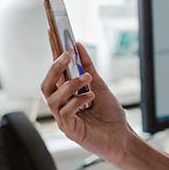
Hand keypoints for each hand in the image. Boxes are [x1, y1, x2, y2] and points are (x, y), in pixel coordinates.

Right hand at [40, 39, 131, 164]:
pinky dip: (77, 101)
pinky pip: (66, 113)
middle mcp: (62, 105)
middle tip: (67, 56)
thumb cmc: (110, 115)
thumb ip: (88, 68)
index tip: (51, 32)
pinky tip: (90, 98)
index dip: (51, 52)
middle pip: (46, 85)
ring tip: (86, 80)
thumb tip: (79, 46)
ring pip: (53, 99)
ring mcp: (64, 119)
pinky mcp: (70, 130)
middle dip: (54, 68)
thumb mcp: (100, 86)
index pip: (55, 72)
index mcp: (67, 94)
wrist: (122, 137)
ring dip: (70, 85)